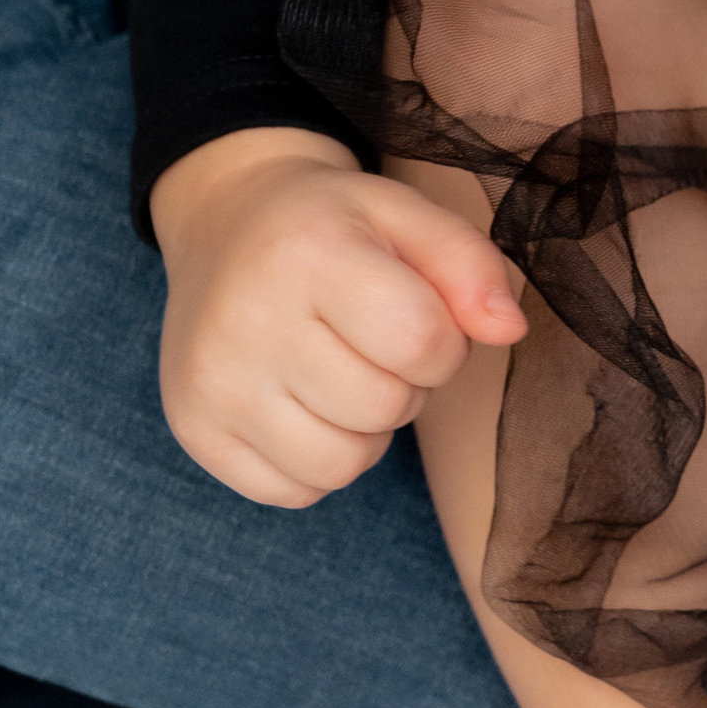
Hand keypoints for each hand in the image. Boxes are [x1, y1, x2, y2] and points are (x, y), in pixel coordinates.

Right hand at [153, 125, 526, 507]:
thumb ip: (472, 266)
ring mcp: (213, 384)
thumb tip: (509, 330)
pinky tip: (302, 403)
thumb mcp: (408, 215)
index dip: (442, 341)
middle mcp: (247, 322)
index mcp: (308, 254)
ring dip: (364, 430)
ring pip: (342, 464)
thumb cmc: (333, 226)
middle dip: (404, 383)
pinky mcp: (196, 431)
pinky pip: (294, 491)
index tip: (416, 314)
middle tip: (373, 342)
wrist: (226, 223)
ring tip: (341, 373)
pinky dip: (317, 461)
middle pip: (383, 407)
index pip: (420, 341)